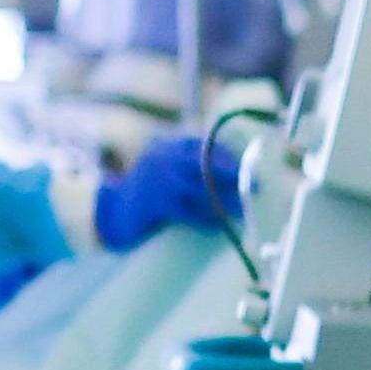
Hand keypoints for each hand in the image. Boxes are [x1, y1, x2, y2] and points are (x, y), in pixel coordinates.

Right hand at [98, 130, 245, 252]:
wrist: (114, 214)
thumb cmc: (149, 194)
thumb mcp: (166, 172)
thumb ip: (191, 168)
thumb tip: (234, 175)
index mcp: (166, 146)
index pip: (203, 145)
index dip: (228, 158)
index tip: (247, 169)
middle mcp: (162, 158)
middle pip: (206, 163)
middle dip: (234, 175)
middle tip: (256, 186)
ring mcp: (158, 180)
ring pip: (201, 188)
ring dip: (225, 200)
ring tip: (242, 209)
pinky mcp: (155, 204)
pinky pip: (190, 211)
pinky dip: (208, 218)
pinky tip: (220, 224)